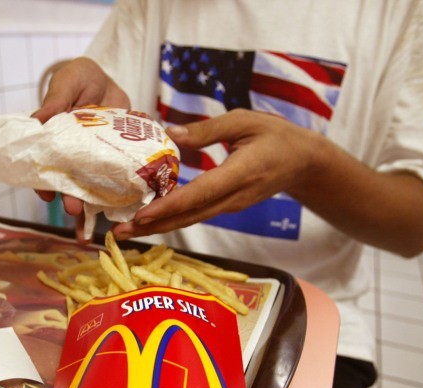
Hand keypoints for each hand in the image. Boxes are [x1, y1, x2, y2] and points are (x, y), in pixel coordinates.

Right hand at [33, 57, 129, 241]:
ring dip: (88, 208)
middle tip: (72, 209)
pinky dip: (118, 199)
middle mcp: (71, 156)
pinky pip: (115, 182)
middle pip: (67, 183)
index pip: (44, 165)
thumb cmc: (80, 79)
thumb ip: (56, 99)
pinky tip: (121, 216)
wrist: (108, 81)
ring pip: (89, 189)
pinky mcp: (114, 161)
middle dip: (69, 198)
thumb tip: (37, 119)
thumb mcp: (67, 82)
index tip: (45, 193)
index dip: (42, 181)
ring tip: (89, 227)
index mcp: (54, 140)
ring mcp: (93, 161)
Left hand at [112, 109, 319, 238]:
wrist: (304, 163)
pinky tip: (148, 218)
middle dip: (152, 226)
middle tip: (118, 231)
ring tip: (125, 230)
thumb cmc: (276, 136)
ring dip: (157, 227)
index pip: (199, 194)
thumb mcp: (244, 121)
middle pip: (188, 217)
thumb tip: (170, 133)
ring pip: (189, 220)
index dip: (169, 206)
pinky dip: (170, 219)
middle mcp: (233, 197)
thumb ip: (206, 130)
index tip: (142, 214)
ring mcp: (230, 206)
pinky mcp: (226, 207)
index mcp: (239, 174)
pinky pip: (195, 215)